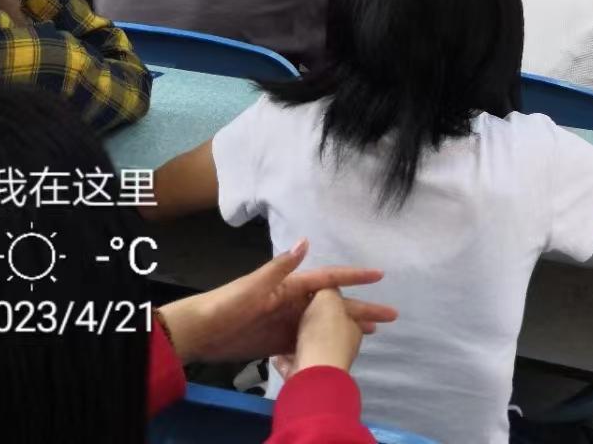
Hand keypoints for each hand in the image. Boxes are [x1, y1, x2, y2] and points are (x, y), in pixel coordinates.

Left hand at [158, 240, 395, 363]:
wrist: (201, 331)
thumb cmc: (227, 304)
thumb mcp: (253, 285)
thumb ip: (280, 267)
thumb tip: (306, 241)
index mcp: (290, 286)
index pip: (329, 279)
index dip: (353, 276)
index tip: (379, 275)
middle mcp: (293, 302)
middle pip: (335, 305)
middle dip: (362, 307)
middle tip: (391, 314)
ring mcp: (287, 323)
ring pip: (326, 325)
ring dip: (348, 327)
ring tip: (374, 333)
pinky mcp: (278, 343)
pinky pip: (309, 342)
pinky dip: (326, 345)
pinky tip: (339, 351)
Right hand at [274, 289, 366, 380]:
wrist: (312, 373)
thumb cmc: (324, 332)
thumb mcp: (328, 297)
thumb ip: (328, 290)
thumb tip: (328, 289)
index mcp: (352, 326)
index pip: (346, 309)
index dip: (337, 300)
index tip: (328, 297)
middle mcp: (341, 346)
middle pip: (326, 327)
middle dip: (316, 321)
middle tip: (300, 311)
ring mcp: (322, 363)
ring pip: (309, 345)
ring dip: (300, 340)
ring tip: (284, 330)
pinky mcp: (304, 377)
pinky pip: (293, 362)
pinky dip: (286, 359)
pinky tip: (276, 355)